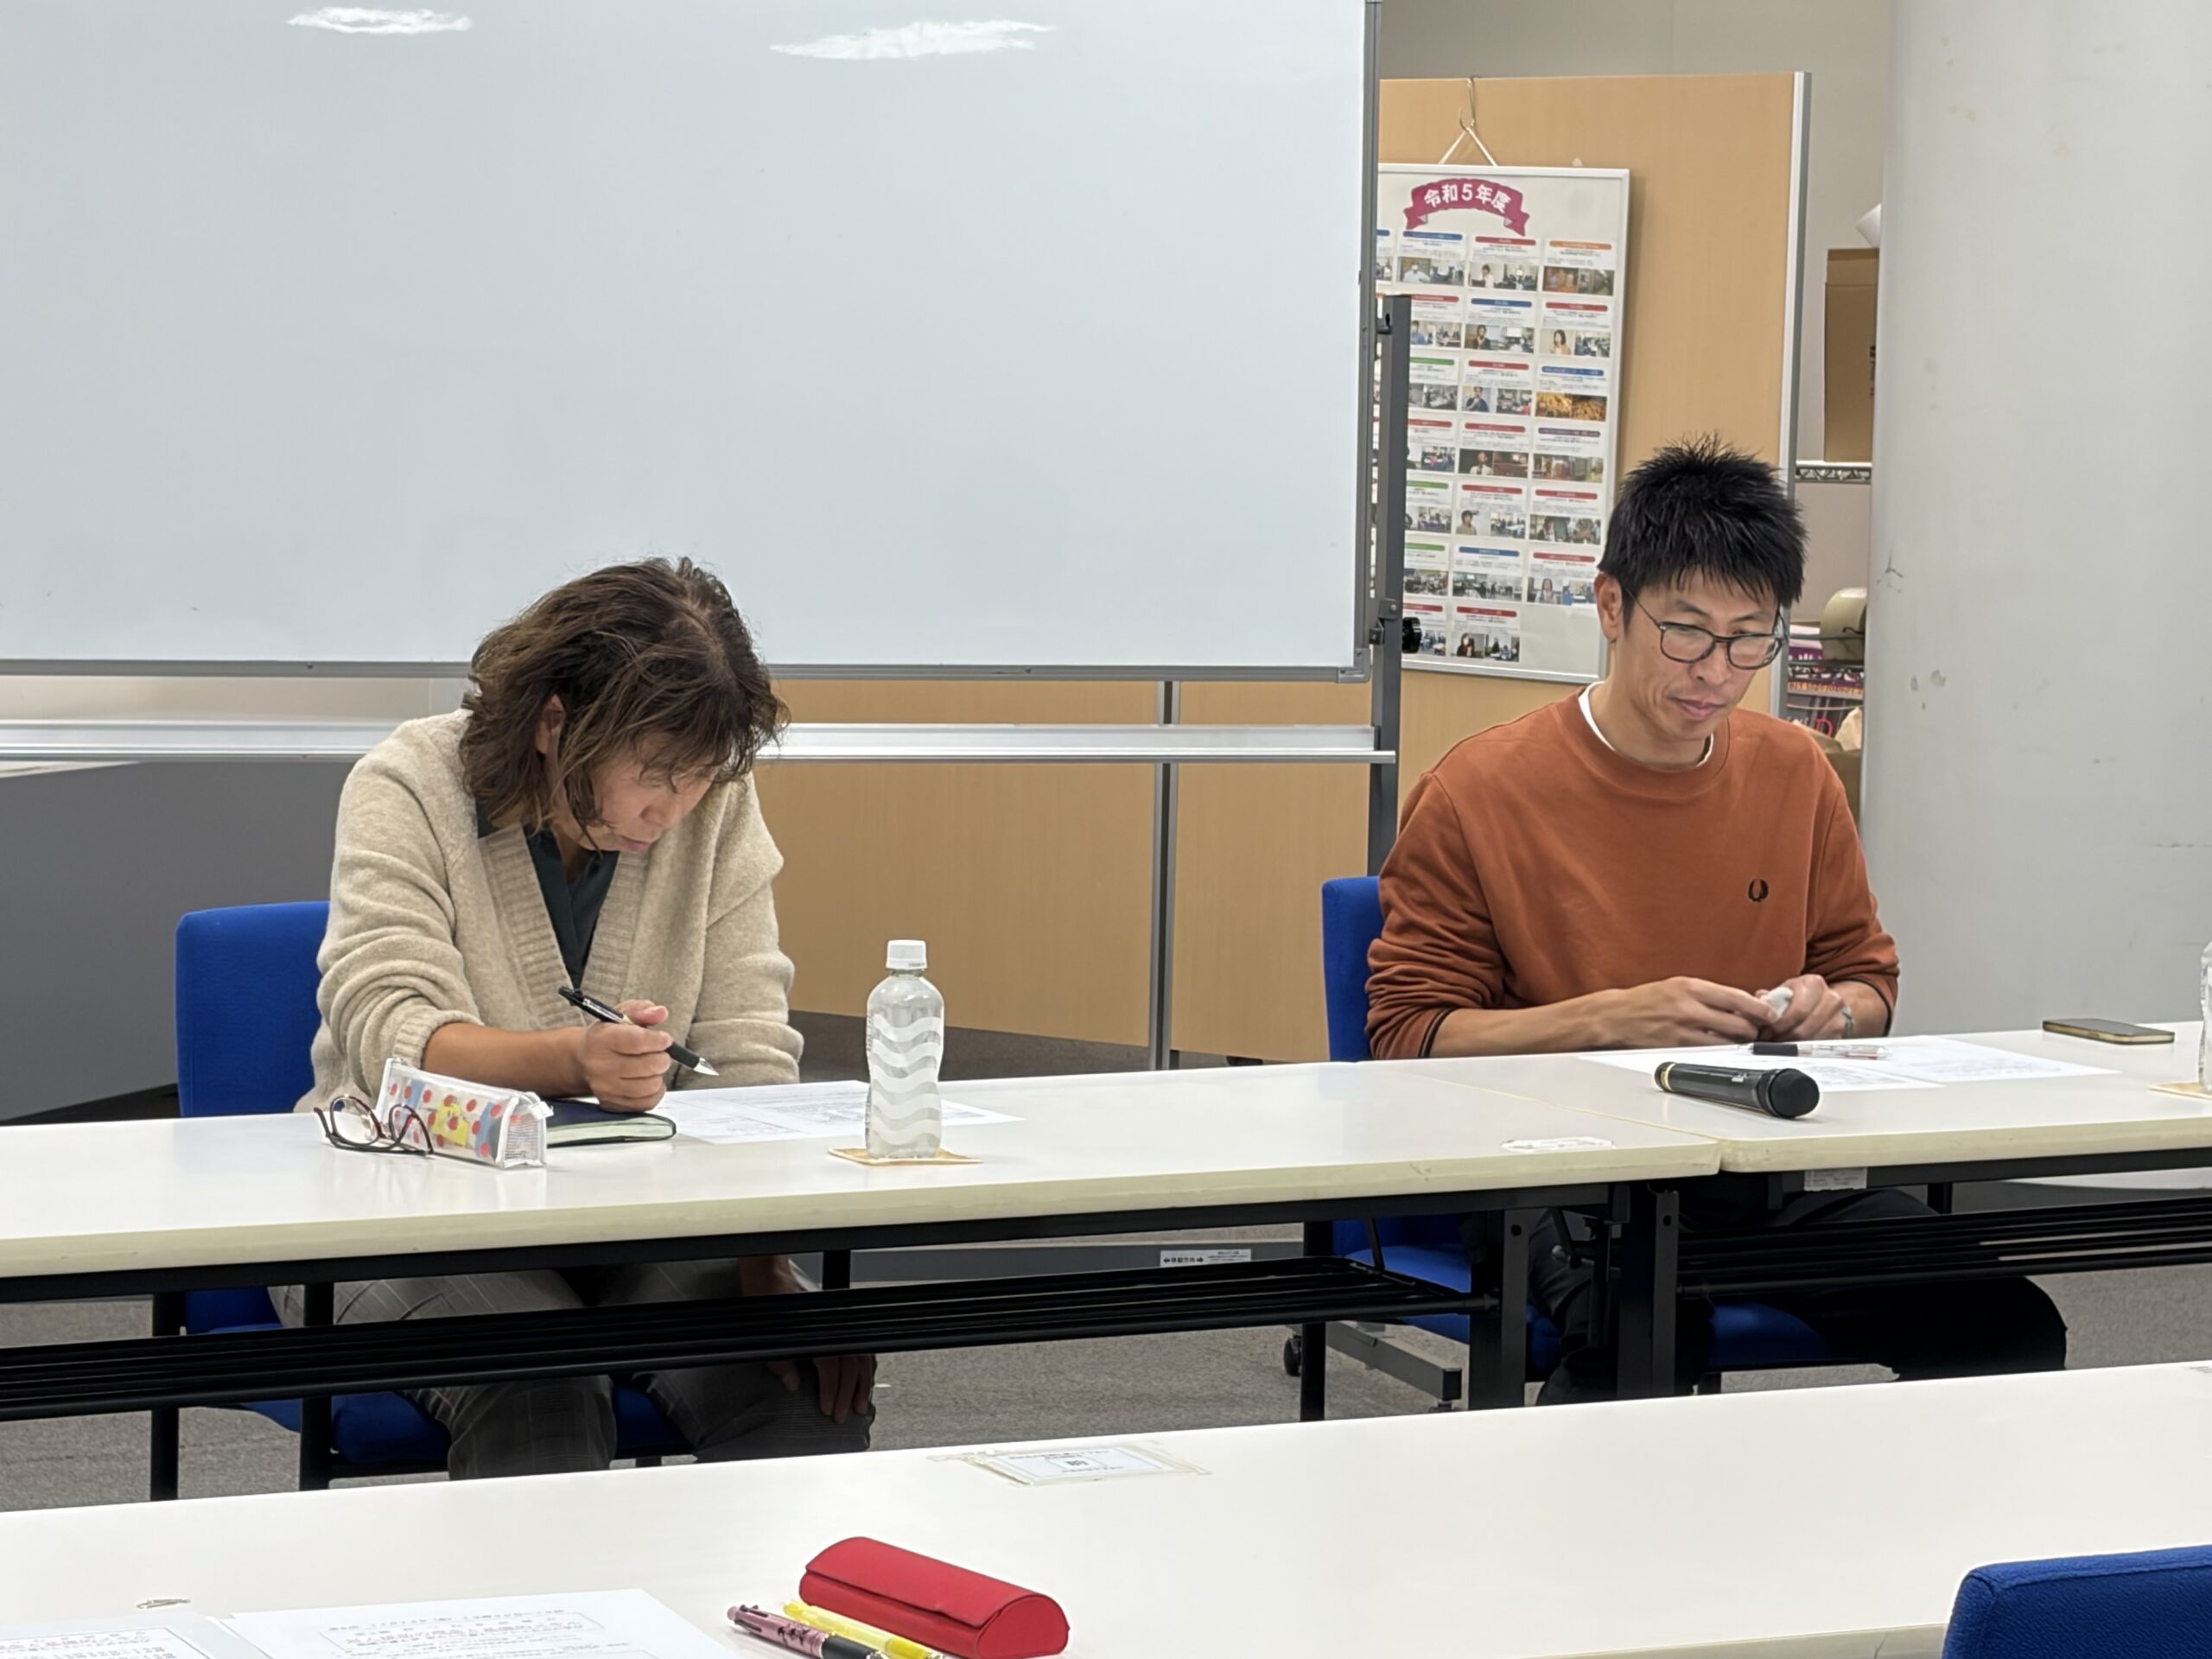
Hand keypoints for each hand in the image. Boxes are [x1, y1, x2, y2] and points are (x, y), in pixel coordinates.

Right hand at [576, 999, 672, 1111]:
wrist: (583, 1060)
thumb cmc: (607, 1036)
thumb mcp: (621, 1015)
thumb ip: (642, 1010)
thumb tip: (660, 1012)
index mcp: (601, 1040)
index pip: (638, 1041)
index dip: (659, 1040)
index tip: (665, 1040)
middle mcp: (599, 1066)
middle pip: (649, 1065)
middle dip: (662, 1057)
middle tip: (658, 1053)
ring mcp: (605, 1088)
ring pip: (651, 1085)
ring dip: (658, 1075)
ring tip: (650, 1066)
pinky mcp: (611, 1104)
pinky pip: (647, 1102)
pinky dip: (654, 1091)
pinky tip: (646, 1080)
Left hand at [740, 1255, 877, 1425]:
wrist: (769, 1273)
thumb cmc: (765, 1298)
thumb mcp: (765, 1333)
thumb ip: (780, 1363)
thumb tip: (793, 1383)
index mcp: (814, 1330)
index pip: (831, 1367)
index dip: (831, 1391)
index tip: (828, 1409)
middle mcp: (831, 1326)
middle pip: (850, 1364)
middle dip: (849, 1393)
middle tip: (843, 1414)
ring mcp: (838, 1322)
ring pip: (861, 1355)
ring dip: (862, 1381)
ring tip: (860, 1403)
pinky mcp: (839, 1320)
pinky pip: (861, 1345)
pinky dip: (865, 1364)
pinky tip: (864, 1377)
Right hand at [1605, 977, 1778, 1047]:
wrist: (1616, 1016)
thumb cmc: (1648, 999)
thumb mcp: (1679, 986)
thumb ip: (1709, 994)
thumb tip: (1739, 1003)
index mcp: (1691, 987)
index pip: (1736, 998)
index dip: (1759, 1008)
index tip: (1771, 1012)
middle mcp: (1689, 1008)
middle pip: (1738, 1024)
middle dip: (1753, 1029)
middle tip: (1757, 1029)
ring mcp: (1684, 1030)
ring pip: (1727, 1042)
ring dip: (1739, 1043)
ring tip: (1740, 1039)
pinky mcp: (1678, 1047)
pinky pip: (1710, 1052)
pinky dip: (1720, 1050)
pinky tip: (1720, 1046)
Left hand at [1756, 975, 1849, 1040]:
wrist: (1826, 1001)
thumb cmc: (1799, 997)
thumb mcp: (1785, 991)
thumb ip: (1769, 998)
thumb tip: (1759, 1005)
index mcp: (1814, 983)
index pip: (1797, 1010)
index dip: (1778, 1024)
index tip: (1765, 1032)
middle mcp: (1831, 998)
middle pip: (1804, 1028)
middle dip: (1782, 1037)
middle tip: (1768, 1041)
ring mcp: (1839, 1016)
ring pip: (1811, 1039)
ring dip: (1791, 1045)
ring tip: (1776, 1044)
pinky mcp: (1841, 1032)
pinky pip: (1819, 1045)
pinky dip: (1802, 1049)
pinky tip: (1790, 1047)